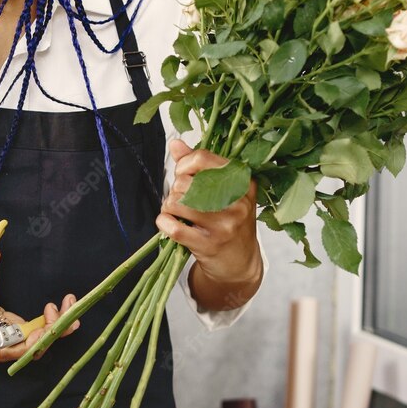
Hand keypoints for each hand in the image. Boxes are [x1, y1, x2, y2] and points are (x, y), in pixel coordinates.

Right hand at [0, 246, 79, 357]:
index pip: (12, 345)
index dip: (33, 339)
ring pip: (33, 341)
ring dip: (55, 328)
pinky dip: (48, 322)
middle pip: (29, 347)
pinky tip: (60, 308)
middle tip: (71, 308)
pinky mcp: (6, 325)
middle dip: (54, 332)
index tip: (48, 319)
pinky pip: (31, 331)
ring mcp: (1, 332)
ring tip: (70, 306)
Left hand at [155, 139, 262, 307]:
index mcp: (243, 182)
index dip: (183, 164)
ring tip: (175, 212)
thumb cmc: (230, 222)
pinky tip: (167, 223)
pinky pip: (174, 227)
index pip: (203, 159)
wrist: (240, 263)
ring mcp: (224, 225)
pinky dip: (163, 223)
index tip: (181, 174)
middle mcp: (237, 202)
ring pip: (177, 203)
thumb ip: (199, 166)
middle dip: (175, 189)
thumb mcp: (224, 191)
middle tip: (181, 199)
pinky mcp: (209, 245)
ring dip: (169, 206)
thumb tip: (175, 143)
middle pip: (186, 182)